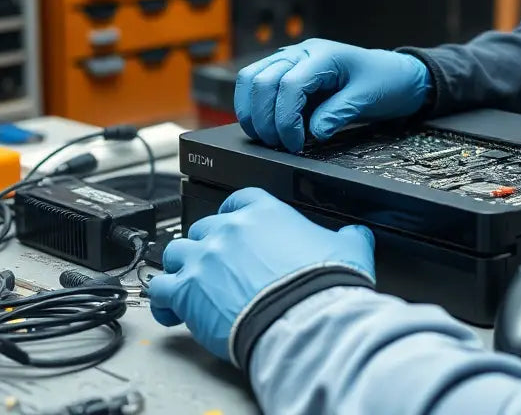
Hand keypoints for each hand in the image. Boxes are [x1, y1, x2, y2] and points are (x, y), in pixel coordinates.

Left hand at [148, 187, 374, 361]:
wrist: (305, 321)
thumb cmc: (323, 287)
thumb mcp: (349, 250)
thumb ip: (349, 236)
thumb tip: (359, 234)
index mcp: (264, 212)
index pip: (237, 199)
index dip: (233, 215)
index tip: (234, 229)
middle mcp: (229, 229)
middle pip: (203, 227)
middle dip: (208, 246)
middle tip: (218, 266)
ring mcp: (204, 259)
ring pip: (176, 252)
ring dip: (182, 268)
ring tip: (190, 284)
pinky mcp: (187, 290)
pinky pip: (161, 288)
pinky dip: (164, 299)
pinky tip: (171, 308)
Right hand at [234, 38, 431, 151]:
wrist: (396, 75)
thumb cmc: (385, 81)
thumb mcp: (367, 98)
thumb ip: (338, 113)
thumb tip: (313, 132)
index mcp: (323, 55)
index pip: (289, 84)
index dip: (286, 118)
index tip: (295, 143)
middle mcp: (301, 53)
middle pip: (261, 80)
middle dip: (264, 118)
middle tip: (278, 144)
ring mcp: (291, 60)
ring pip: (251, 79)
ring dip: (252, 111)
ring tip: (268, 138)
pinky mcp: (287, 73)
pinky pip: (259, 85)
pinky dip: (256, 107)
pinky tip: (269, 128)